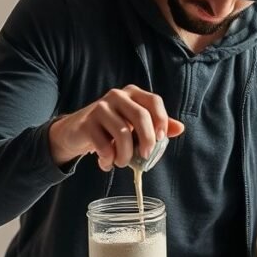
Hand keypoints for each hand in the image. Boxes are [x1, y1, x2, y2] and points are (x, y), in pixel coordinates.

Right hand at [48, 85, 184, 170]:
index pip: (154, 101)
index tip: (162, 139)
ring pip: (122, 133)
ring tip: (122, 162)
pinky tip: (107, 162)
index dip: (161, 120)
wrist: (76, 132)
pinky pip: (104, 145)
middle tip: (145, 156)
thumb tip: (180, 128)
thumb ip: (156, 126)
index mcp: (132, 94)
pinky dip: (108, 159)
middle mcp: (117, 96)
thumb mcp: (134, 126)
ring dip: (125, 155)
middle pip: (140, 116)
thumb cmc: (111, 128)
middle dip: (147, 140)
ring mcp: (100, 107)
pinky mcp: (87, 123)